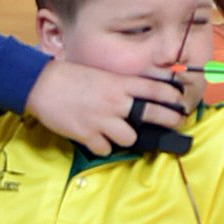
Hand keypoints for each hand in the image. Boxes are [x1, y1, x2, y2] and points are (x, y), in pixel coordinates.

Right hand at [25, 59, 186, 152]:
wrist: (41, 84)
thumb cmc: (69, 76)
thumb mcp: (100, 74)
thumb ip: (119, 86)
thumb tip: (136, 96)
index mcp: (119, 83)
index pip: (157, 89)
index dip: (174, 97)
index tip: (181, 102)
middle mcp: (116, 101)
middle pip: (153, 114)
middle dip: (169, 120)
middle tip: (175, 123)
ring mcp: (102, 119)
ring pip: (130, 138)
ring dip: (126, 137)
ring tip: (118, 133)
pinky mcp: (88, 135)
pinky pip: (105, 149)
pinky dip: (102, 146)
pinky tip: (97, 139)